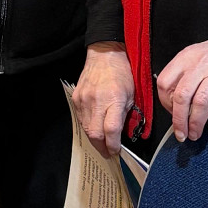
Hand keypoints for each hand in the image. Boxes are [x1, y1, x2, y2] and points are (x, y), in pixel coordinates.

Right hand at [72, 43, 135, 158]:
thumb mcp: (131, 95)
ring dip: (94, 139)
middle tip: (108, 153)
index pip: (111, 130)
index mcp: (114, 100)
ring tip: (102, 143)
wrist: (104, 55)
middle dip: (102, 148)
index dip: (113, 145)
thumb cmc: (122, 73)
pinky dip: (88, 126)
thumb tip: (120, 134)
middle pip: (95, 134)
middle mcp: (97, 101)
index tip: (116, 151)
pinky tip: (94, 126)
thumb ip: (126, 115)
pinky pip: (81, 119)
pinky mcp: (76, 98)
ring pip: (86, 129)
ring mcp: (84, 100)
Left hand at [156, 35, 207, 142]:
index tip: (171, 113)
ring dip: (196, 123)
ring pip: (202, 102)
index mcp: (187, 57)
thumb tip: (170, 103)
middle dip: (179, 120)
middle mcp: (203, 63)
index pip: (165, 82)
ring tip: (195, 134)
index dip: (165, 103)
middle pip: (183, 95)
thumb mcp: (194, 56)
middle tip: (181, 134)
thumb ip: (181, 75)